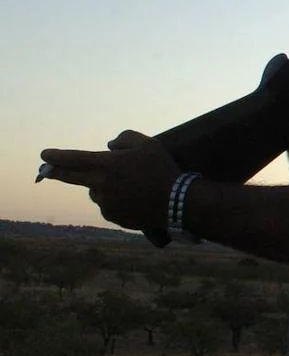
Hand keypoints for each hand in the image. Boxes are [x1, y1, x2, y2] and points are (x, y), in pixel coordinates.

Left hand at [40, 131, 180, 230]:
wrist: (177, 202)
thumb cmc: (162, 169)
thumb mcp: (148, 143)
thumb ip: (125, 138)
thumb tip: (109, 146)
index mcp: (107, 165)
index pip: (74, 158)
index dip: (57, 156)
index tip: (44, 155)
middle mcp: (101, 185)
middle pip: (72, 178)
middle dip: (56, 172)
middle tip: (44, 171)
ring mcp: (106, 203)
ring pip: (96, 192)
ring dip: (102, 186)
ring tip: (129, 185)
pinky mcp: (114, 217)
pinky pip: (108, 206)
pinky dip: (115, 200)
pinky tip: (134, 198)